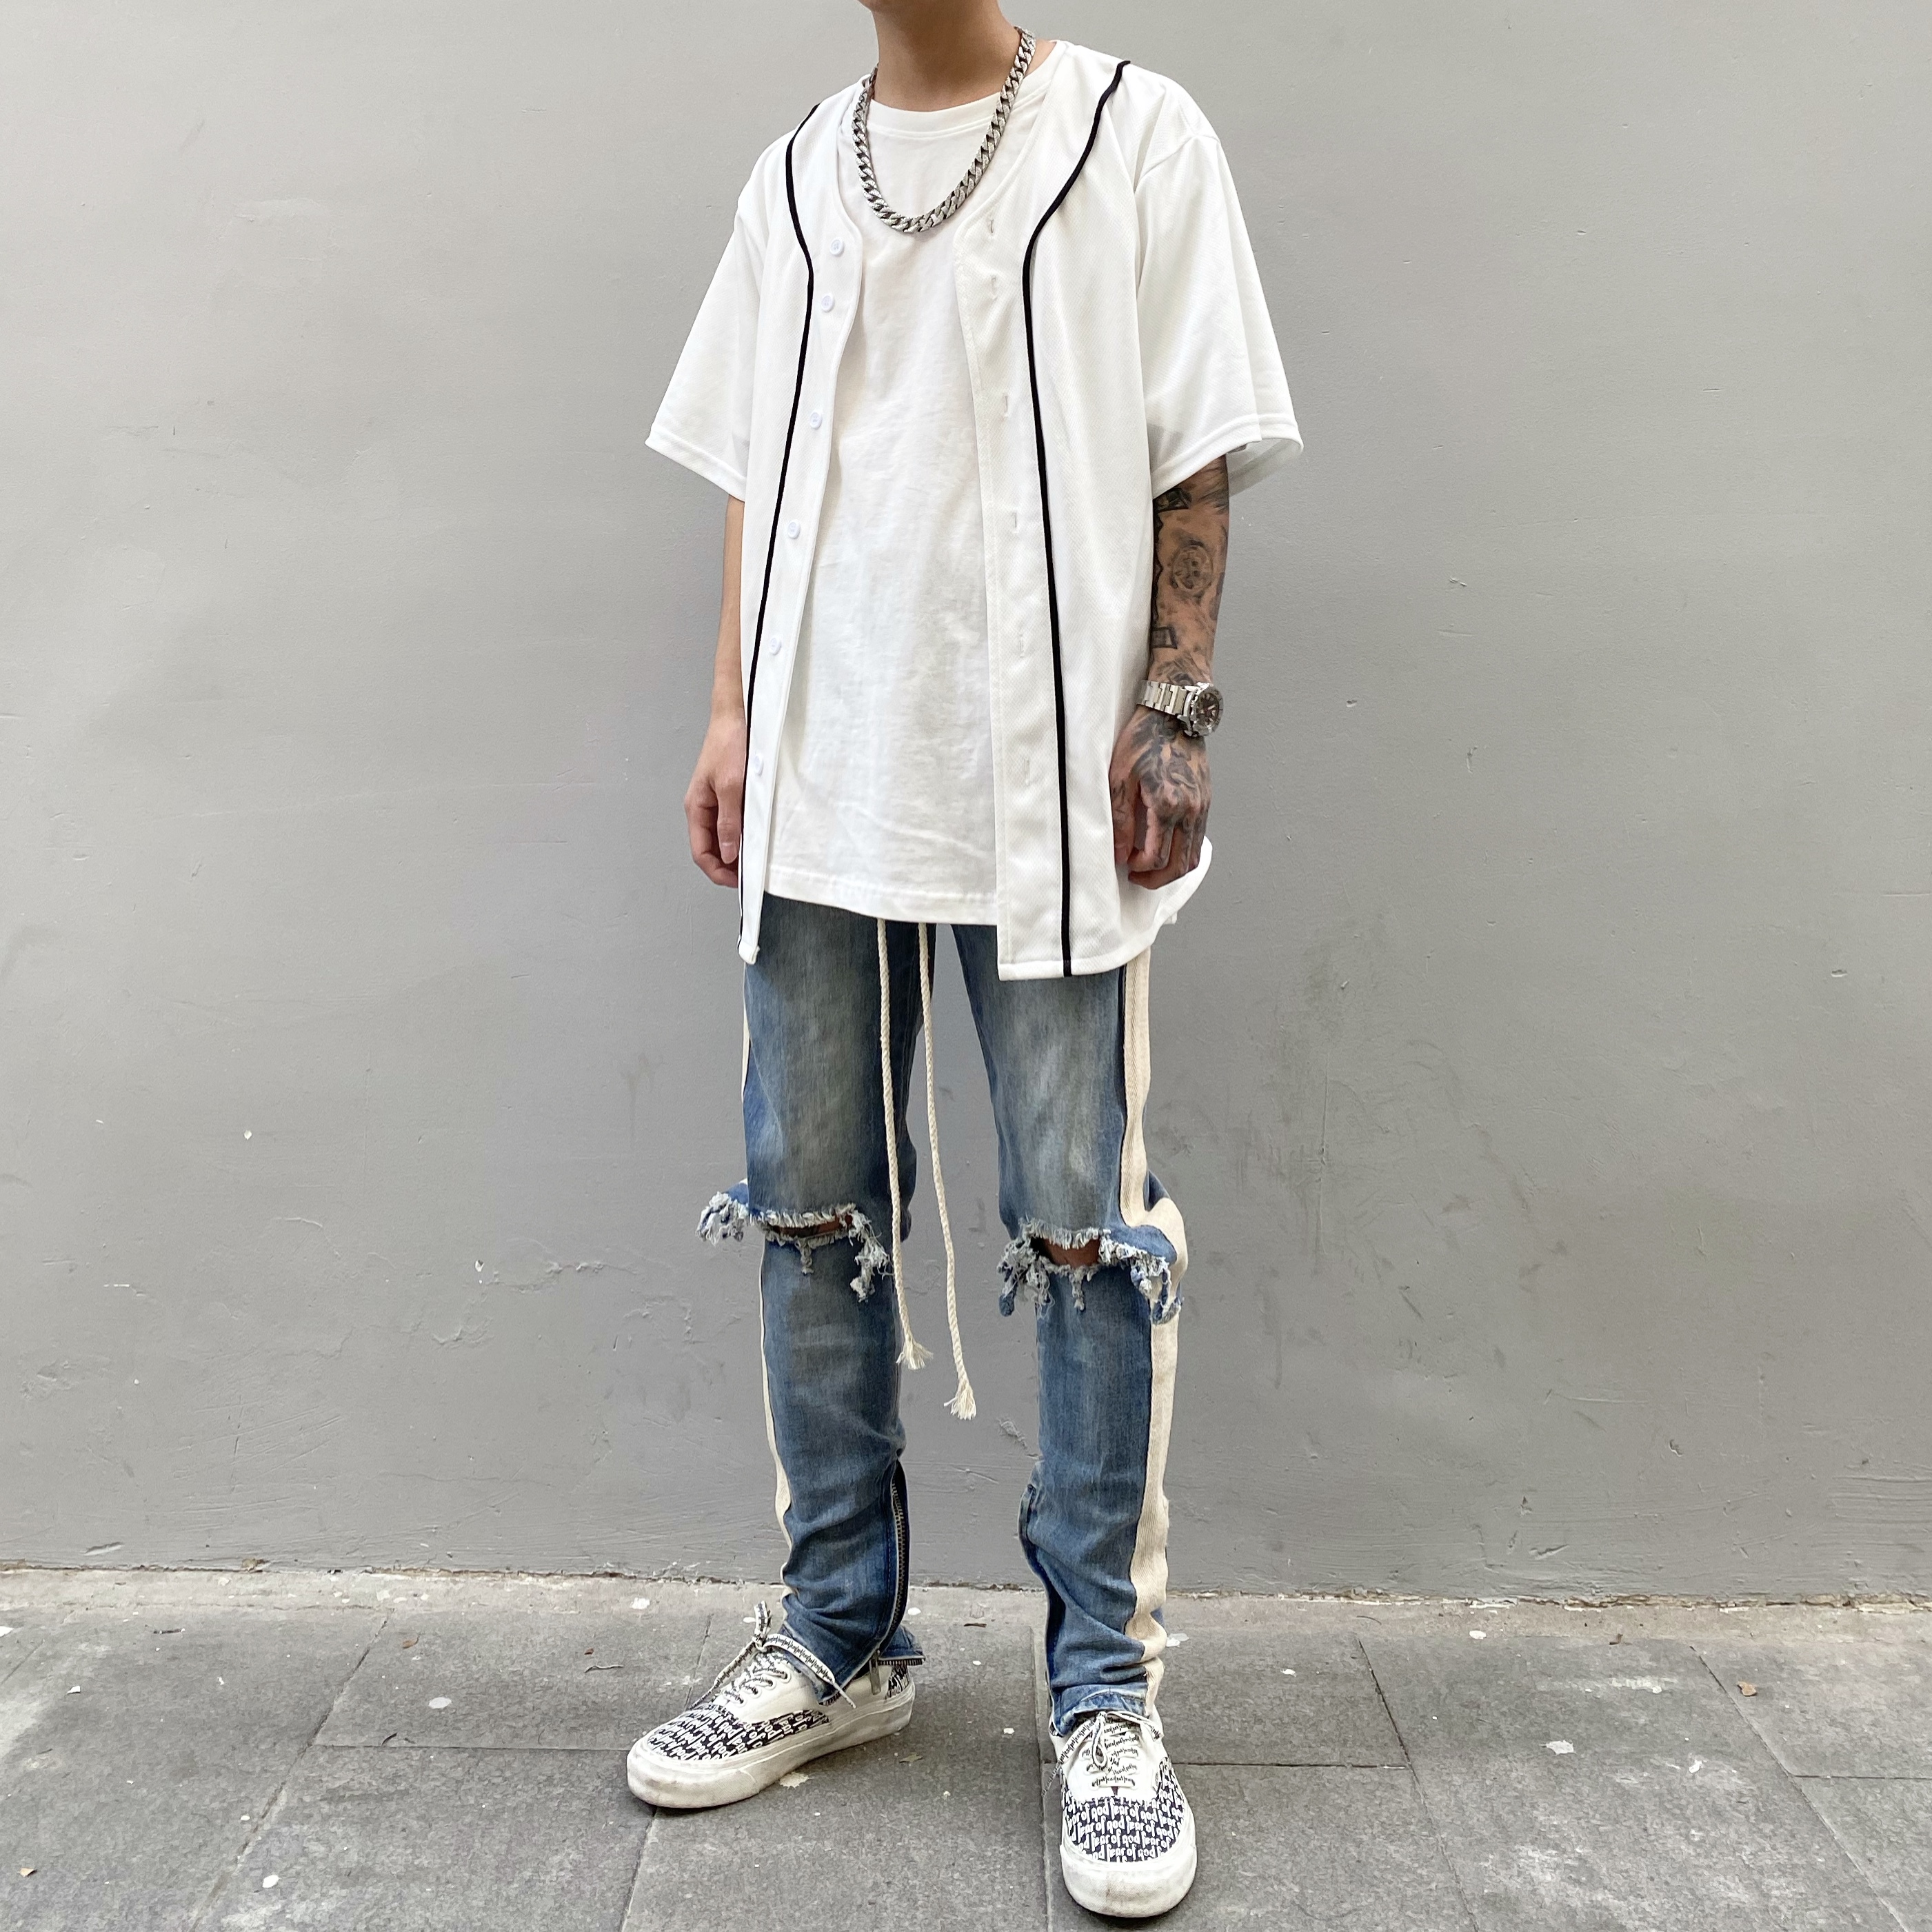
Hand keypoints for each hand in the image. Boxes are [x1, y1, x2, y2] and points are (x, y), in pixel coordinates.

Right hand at [685, 709, 746, 886]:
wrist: (737, 717)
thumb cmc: (730, 746)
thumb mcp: (732, 787)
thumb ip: (729, 822)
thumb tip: (728, 854)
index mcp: (696, 808)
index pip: (701, 852)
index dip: (718, 871)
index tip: (739, 882)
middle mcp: (703, 808)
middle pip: (710, 849)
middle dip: (728, 865)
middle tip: (752, 873)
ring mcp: (715, 803)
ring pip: (723, 838)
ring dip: (736, 850)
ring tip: (756, 858)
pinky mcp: (728, 796)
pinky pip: (732, 823)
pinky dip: (743, 834)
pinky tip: (757, 836)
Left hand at [1109, 705, 1209, 887]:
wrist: (1173, 714)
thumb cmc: (1143, 740)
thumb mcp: (1120, 778)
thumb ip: (1119, 819)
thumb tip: (1119, 852)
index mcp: (1167, 805)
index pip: (1156, 857)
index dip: (1138, 867)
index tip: (1124, 862)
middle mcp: (1190, 810)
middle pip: (1179, 865)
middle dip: (1157, 879)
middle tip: (1137, 877)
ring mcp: (1202, 806)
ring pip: (1194, 856)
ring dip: (1173, 869)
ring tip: (1151, 867)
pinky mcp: (1206, 801)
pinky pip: (1198, 839)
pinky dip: (1184, 852)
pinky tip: (1166, 847)